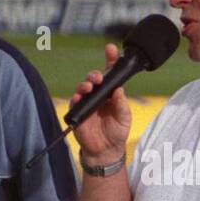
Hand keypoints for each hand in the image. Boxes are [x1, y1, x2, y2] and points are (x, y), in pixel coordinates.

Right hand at [69, 43, 130, 161]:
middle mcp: (98, 95)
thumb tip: (118, 90)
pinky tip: (80, 96)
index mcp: (111, 93)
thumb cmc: (117, 132)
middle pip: (94, 78)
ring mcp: (87, 102)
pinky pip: (75, 102)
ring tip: (89, 86)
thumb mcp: (124, 118)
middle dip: (95, 74)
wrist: (106, 151)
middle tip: (98, 77)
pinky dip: (76, 97)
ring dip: (85, 84)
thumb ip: (122, 104)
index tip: (111, 49)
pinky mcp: (78, 112)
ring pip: (83, 87)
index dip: (111, 60)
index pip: (111, 74)